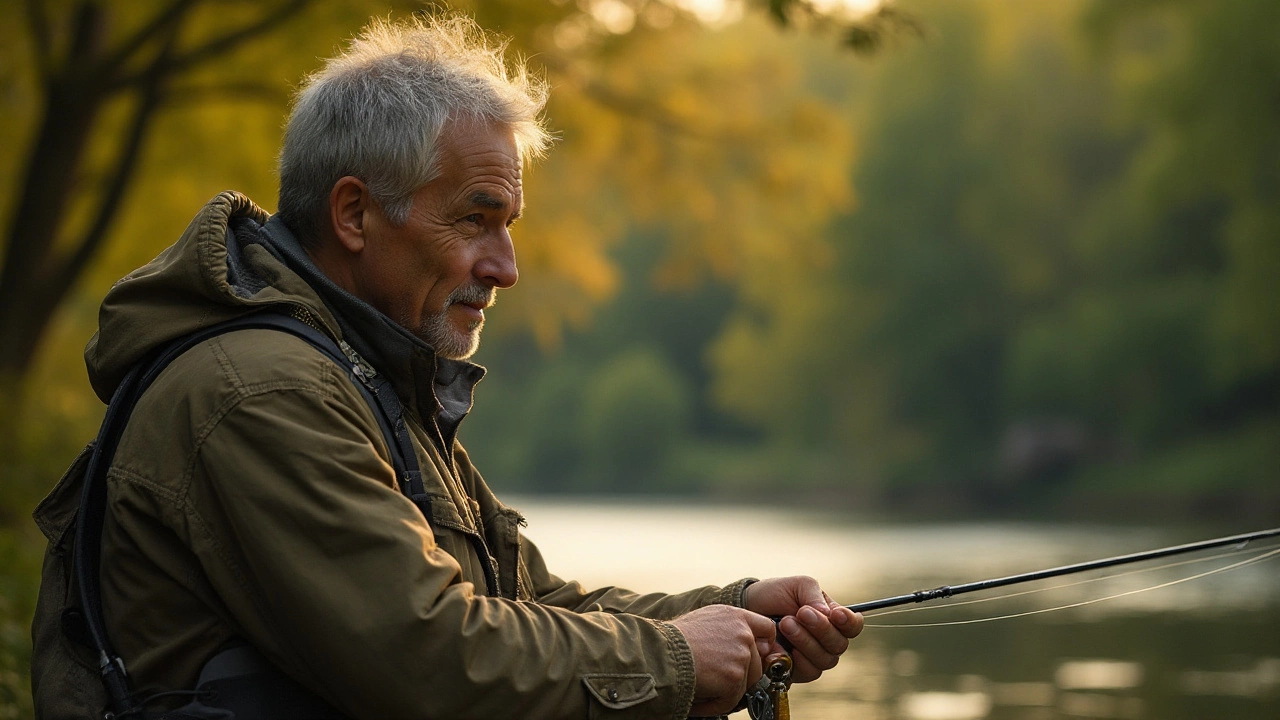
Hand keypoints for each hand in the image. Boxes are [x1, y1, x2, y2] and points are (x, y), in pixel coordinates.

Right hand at [670, 605, 782, 716]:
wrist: (660, 652)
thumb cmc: (673, 639)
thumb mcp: (705, 620)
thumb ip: (728, 629)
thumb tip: (744, 647)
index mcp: (736, 616)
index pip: (767, 629)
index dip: (764, 645)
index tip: (755, 655)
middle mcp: (743, 633)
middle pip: (758, 663)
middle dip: (740, 675)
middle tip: (717, 679)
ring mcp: (742, 655)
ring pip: (746, 683)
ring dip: (726, 690)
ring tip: (703, 686)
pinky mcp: (735, 677)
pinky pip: (731, 700)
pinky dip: (714, 704)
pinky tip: (698, 696)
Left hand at [742, 576, 863, 682]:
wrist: (748, 608)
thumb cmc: (775, 594)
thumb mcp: (796, 585)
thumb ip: (813, 594)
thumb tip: (828, 614)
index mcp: (832, 617)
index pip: (853, 626)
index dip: (849, 622)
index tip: (835, 614)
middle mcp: (826, 640)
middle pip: (839, 644)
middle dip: (820, 629)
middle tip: (800, 613)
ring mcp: (813, 656)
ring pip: (825, 660)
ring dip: (806, 641)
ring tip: (785, 623)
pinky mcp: (797, 670)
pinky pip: (809, 672)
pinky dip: (797, 659)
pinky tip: (782, 645)